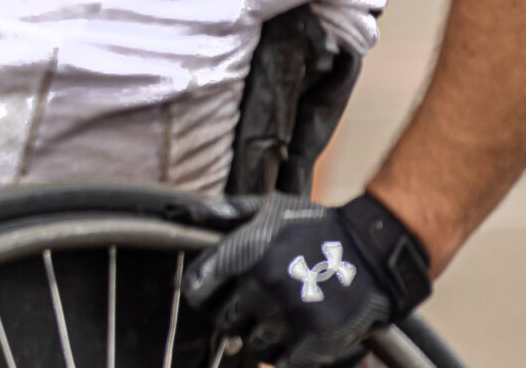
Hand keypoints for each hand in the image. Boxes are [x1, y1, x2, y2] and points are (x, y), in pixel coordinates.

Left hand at [184, 193, 431, 365]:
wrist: (375, 249)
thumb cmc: (318, 226)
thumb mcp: (269, 207)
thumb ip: (225, 212)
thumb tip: (184, 215)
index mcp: (244, 253)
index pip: (197, 289)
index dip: (202, 294)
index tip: (211, 296)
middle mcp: (262, 286)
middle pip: (222, 320)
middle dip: (230, 316)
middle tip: (247, 310)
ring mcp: (289, 315)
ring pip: (250, 344)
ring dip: (257, 337)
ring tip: (274, 323)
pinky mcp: (316, 340)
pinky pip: (281, 362)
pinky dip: (281, 357)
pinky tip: (289, 342)